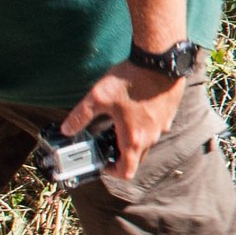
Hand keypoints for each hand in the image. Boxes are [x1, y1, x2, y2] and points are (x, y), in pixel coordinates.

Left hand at [61, 61, 184, 179]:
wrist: (160, 62)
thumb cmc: (132, 80)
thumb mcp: (98, 97)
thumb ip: (80, 116)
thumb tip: (67, 129)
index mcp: (133, 139)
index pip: (126, 171)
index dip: (112, 172)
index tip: (103, 162)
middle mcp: (151, 137)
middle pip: (136, 158)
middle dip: (120, 154)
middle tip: (106, 141)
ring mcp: (162, 126)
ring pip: (146, 142)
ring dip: (132, 138)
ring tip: (118, 121)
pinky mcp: (168, 114)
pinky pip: (155, 128)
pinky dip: (144, 126)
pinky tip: (134, 108)